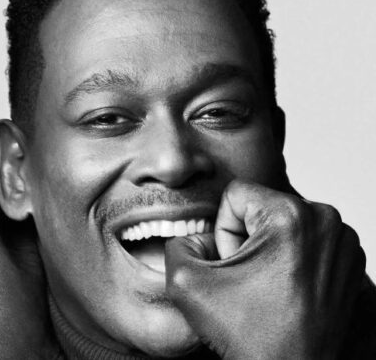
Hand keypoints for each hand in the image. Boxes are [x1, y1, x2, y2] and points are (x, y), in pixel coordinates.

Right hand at [165, 180, 365, 358]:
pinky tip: (285, 288)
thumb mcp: (186, 284)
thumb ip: (177, 243)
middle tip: (249, 278)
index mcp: (290, 215)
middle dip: (246, 238)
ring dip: (269, 248)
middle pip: (262, 206)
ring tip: (268, 284)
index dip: (223, 230)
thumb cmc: (251, 335)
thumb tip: (191, 233)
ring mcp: (344, 241)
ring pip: (284, 222)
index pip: (236, 194)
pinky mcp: (351, 260)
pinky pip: (307, 239)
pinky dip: (292, 258)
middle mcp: (326, 220)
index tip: (234, 266)